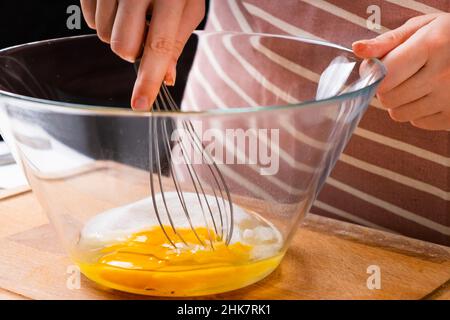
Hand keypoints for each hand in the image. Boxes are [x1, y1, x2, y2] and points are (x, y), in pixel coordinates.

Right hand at [80, 0, 204, 109]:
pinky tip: (117, 6)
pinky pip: (89, 20)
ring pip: (103, 36)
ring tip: (132, 13)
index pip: (157, 46)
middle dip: (132, 51)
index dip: (147, 79)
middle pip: (122, 47)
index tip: (140, 103)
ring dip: (118, 34)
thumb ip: (176, 42)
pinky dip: (104, 20)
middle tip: (143, 33)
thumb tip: (166, 78)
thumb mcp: (187, 6)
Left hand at [353, 13, 449, 130]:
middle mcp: (444, 74)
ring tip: (417, 84)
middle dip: (386, 88)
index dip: (376, 73)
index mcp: (433, 46)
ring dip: (400, 102)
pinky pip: (417, 123)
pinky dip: (418, 112)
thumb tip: (357, 49)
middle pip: (387, 98)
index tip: (381, 67)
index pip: (385, 76)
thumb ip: (387, 41)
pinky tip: (431, 95)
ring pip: (398, 114)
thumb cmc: (449, 37)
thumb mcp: (422, 28)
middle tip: (401, 75)